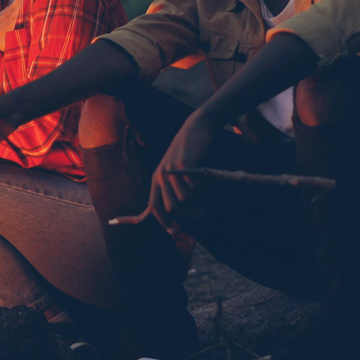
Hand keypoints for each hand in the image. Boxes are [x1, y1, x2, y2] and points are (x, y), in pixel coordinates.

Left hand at [145, 110, 217, 234]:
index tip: (158, 230)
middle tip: (202, 213)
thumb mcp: (177, 172)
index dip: (155, 221)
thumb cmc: (190, 153)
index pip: (152, 207)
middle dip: (188, 215)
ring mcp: (171, 171)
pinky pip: (194, 188)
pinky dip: (203, 187)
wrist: (196, 129)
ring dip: (198, 197)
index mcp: (157, 180)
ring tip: (204, 186)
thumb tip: (178, 212)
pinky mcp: (183, 165)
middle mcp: (160, 177)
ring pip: (185, 200)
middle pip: (171, 209)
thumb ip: (174, 190)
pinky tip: (206, 178)